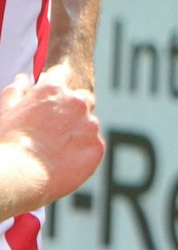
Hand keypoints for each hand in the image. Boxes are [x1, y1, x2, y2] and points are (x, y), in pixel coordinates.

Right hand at [0, 70, 102, 205]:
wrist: (18, 175)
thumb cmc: (7, 142)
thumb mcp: (5, 111)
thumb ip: (16, 91)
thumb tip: (23, 78)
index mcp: (53, 89)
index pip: (61, 74)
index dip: (54, 84)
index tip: (49, 96)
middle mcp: (77, 102)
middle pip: (83, 97)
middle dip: (72, 107)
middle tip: (54, 127)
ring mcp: (90, 125)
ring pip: (89, 124)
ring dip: (78, 131)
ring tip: (55, 149)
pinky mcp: (97, 147)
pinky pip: (93, 145)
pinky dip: (82, 151)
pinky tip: (63, 162)